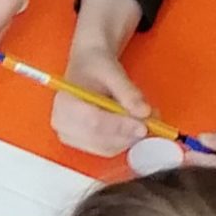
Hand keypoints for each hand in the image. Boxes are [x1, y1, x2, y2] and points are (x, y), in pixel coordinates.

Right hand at [48, 0, 149, 155]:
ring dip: (129, 137)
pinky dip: (125, 140)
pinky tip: (132, 125)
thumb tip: (144, 112)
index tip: (144, 125)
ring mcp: (71, 136)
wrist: (88, 67)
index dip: (120, 126)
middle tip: (151, 121)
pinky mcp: (82, 143)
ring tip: (144, 118)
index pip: (93, 122)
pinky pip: (108, 149)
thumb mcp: (113, 72)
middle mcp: (63, 124)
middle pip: (99, 139)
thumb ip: (128, 92)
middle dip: (128, 133)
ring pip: (106, 147)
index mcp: (65, 102)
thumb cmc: (95, 66)